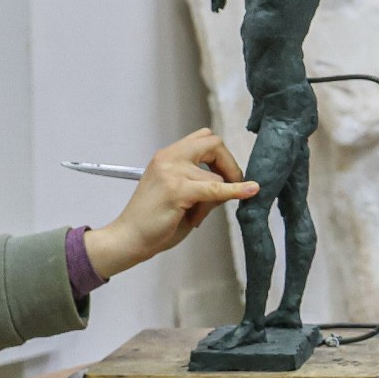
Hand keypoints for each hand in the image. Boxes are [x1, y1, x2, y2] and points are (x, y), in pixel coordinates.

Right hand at [84, 130, 257, 277]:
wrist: (128, 238)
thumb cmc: (154, 221)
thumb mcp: (181, 194)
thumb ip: (204, 185)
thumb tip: (235, 184)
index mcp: (167, 156)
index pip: (204, 138)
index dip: (221, 155)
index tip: (226, 176)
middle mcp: (168, 158)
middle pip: (214, 143)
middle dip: (229, 163)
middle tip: (232, 184)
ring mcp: (172, 172)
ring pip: (216, 177)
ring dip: (214, 200)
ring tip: (194, 216)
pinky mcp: (177, 190)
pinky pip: (216, 189)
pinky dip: (235, 191)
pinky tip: (250, 190)